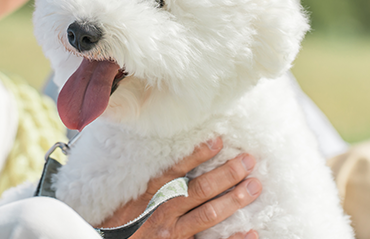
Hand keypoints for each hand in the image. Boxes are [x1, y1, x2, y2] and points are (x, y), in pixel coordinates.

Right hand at [95, 137, 260, 238]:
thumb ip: (143, 189)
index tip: (218, 141)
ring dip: (234, 199)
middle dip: (226, 174)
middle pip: (199, 190)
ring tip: (255, 186)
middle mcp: (162, 214)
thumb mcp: (124, 205)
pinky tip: (252, 232)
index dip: (197, 155)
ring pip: (208, 215)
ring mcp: (174, 235)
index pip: (175, 171)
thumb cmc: (114, 230)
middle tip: (249, 160)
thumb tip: (166, 170)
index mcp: (147, 198)